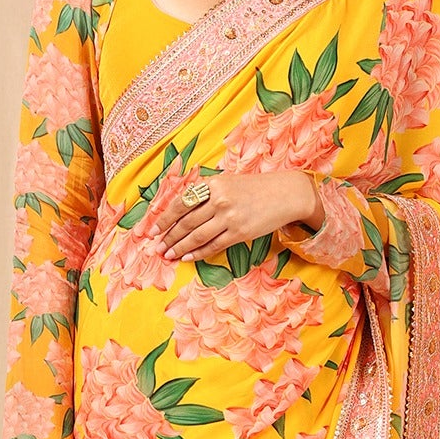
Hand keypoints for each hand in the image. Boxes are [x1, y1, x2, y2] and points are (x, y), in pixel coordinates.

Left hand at [158, 170, 323, 261]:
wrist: (285, 194)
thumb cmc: (253, 188)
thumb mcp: (227, 181)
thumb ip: (205, 192)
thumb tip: (180, 208)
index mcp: (213, 184)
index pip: (181, 203)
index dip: (164, 218)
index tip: (153, 229)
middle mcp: (220, 199)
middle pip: (186, 222)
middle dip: (169, 236)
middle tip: (157, 247)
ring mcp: (230, 217)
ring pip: (197, 235)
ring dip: (179, 247)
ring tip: (168, 255)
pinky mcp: (240, 232)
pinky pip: (213, 245)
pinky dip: (198, 252)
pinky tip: (187, 257)